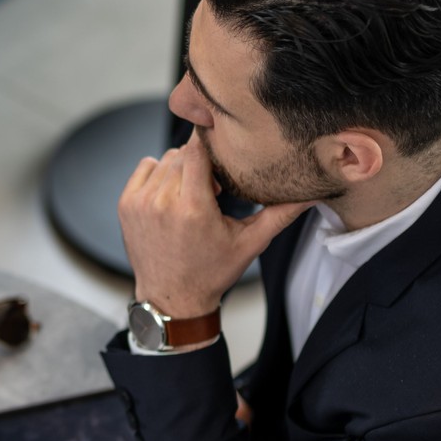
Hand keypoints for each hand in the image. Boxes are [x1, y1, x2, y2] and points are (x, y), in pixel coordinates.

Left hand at [118, 131, 312, 318]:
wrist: (172, 299)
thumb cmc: (211, 272)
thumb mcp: (250, 243)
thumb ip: (280, 214)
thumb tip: (314, 191)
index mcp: (193, 208)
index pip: (197, 149)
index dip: (211, 142)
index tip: (223, 145)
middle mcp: (162, 202)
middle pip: (183, 153)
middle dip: (200, 162)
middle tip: (213, 186)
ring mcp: (140, 203)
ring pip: (165, 159)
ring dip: (181, 169)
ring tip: (194, 194)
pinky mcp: (126, 205)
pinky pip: (145, 167)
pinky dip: (159, 174)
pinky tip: (173, 195)